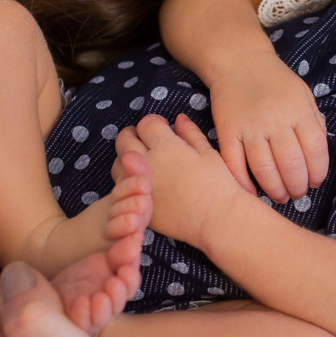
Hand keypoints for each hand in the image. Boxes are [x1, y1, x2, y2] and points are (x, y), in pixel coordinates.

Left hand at [115, 114, 251, 247]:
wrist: (215, 217)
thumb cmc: (217, 183)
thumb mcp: (208, 152)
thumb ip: (190, 133)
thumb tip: (179, 119)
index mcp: (165, 146)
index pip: (146, 124)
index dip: (154, 122)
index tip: (162, 127)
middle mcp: (147, 162)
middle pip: (125, 140)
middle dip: (133, 135)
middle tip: (144, 140)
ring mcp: (139, 184)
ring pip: (117, 163)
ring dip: (126, 157)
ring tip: (140, 161)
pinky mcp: (139, 203)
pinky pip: (122, 187)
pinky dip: (128, 180)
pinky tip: (142, 181)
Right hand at [207, 50, 327, 201]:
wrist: (239, 62)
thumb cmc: (277, 82)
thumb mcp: (304, 95)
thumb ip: (314, 123)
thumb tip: (318, 158)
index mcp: (299, 111)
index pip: (315, 150)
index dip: (318, 172)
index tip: (315, 182)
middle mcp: (276, 121)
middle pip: (291, 165)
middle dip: (297, 187)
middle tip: (297, 193)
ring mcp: (250, 127)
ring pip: (264, 170)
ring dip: (275, 190)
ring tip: (280, 196)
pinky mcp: (227, 132)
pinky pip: (234, 164)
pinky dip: (243, 183)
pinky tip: (252, 193)